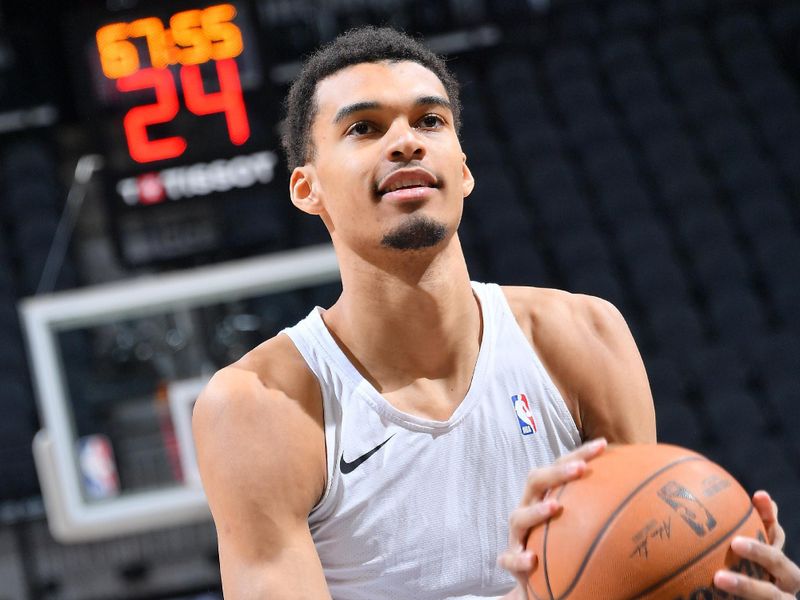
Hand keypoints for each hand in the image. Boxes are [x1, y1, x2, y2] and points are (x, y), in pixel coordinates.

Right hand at [496, 438, 606, 599]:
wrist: (537, 581)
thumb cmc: (561, 545)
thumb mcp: (579, 524)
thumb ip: (601, 509)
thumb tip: (646, 497)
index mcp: (544, 495)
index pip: (559, 466)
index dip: (579, 453)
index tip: (603, 445)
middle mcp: (528, 508)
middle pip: (535, 481)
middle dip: (557, 473)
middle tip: (580, 468)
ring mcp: (517, 534)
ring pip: (518, 518)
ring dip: (535, 511)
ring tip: (554, 507)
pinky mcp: (510, 560)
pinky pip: (510, 559)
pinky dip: (518, 559)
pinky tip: (531, 559)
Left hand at [714, 490, 799, 597]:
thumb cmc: (735, 575)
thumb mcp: (731, 554)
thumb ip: (723, 530)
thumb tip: (694, 492)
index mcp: (774, 562)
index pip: (775, 534)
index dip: (768, 517)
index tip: (758, 496)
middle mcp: (781, 582)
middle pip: (779, 563)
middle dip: (762, 550)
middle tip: (736, 542)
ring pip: (769, 595)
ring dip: (746, 586)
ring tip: (718, 578)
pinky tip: (712, 595)